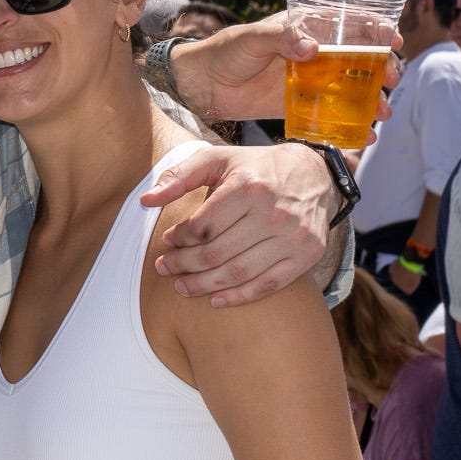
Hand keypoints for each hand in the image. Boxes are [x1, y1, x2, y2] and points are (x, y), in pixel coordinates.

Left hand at [142, 143, 334, 305]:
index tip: (168, 241)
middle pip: (217, 253)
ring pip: (239, 273)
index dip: (179, 239)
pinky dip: (239, 296)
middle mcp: (273, 213)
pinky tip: (215, 300)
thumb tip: (145, 199)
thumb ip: (180, 176)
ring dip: (204, 285)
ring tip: (182, 286)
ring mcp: (293, 237)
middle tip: (165, 269)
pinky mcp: (308, 254)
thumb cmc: (255, 168)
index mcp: (248, 187)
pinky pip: (268, 284)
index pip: (203, 227)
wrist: (314, 174)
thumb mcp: (217, 159)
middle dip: (184, 265)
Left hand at [169, 14, 402, 130]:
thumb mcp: (252, 38)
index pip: (349, 22)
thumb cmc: (223, 51)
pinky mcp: (300, 104)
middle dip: (382, 68)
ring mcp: (309, 80)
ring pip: (351, 87)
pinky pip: (331, 114)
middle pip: (360, 57)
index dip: (376, 28)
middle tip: (392, 81)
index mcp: (305, 27)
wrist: (200, 85)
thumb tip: (313, 47)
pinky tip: (363, 135)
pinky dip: (350, 124)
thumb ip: (281, 38)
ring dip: (372, 99)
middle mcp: (314, 52)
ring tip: (383, 113)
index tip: (393, 40)